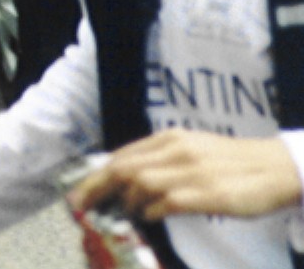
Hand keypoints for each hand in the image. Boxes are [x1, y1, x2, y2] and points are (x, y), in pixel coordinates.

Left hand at [68, 131, 302, 222]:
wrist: (276, 167)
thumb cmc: (231, 163)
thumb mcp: (191, 150)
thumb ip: (161, 159)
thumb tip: (128, 178)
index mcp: (170, 139)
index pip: (121, 156)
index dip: (96, 176)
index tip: (80, 192)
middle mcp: (177, 150)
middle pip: (123, 168)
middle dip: (97, 189)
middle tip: (82, 206)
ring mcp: (193, 171)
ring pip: (141, 183)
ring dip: (126, 202)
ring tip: (125, 213)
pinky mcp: (210, 194)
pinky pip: (168, 201)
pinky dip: (152, 210)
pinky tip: (149, 217)